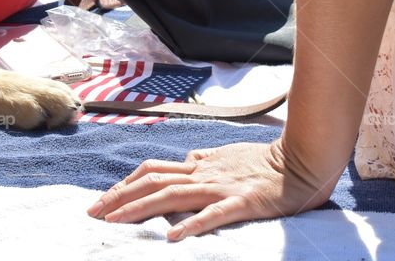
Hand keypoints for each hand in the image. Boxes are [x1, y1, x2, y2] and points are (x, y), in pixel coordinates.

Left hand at [87, 139, 336, 240]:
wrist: (302, 160)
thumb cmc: (265, 161)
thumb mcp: (227, 156)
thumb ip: (204, 159)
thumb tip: (186, 157)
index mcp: (199, 164)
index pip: (152, 171)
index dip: (124, 183)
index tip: (103, 200)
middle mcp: (202, 173)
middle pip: (151, 182)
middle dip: (119, 197)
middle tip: (93, 214)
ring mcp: (220, 187)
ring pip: (171, 195)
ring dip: (140, 209)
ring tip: (115, 223)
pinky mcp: (242, 202)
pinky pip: (213, 214)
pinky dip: (190, 225)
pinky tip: (171, 238)